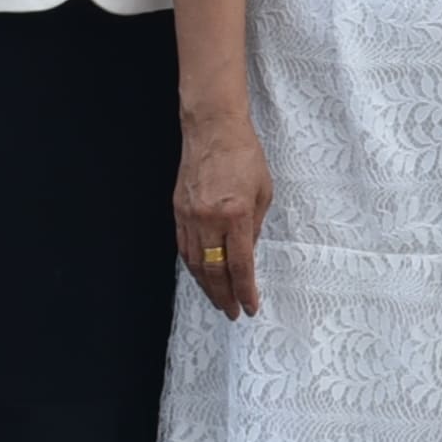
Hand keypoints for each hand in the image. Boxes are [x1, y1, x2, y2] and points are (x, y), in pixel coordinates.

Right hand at [173, 107, 268, 319]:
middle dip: (223, 296)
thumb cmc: (245, 155)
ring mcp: (189, 216)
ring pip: (195, 263)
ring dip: (206, 286)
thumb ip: (256, 226)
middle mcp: (209, 219)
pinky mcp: (177, 210)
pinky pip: (184, 247)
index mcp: (236, 215)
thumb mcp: (264, 191)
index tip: (249, 307)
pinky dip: (193, 265)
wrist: (213, 129)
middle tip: (231, 312)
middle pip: (214, 271)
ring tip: (217, 299)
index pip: (239, 265)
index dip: (244, 290)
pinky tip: (200, 275)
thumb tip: (247, 254)